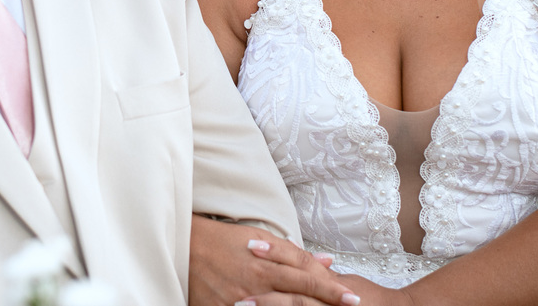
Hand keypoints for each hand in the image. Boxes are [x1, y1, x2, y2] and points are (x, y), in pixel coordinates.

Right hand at [189, 216, 357, 305]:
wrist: (183, 247)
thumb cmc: (223, 240)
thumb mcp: (259, 238)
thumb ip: (292, 252)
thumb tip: (327, 260)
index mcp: (264, 265)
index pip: (305, 279)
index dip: (330, 290)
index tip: (353, 299)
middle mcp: (254, 285)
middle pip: (296, 300)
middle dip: (324, 305)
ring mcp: (238, 302)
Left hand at [234, 243, 423, 305]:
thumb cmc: (369, 297)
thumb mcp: (341, 280)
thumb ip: (318, 270)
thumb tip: (293, 251)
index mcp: (327, 280)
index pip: (297, 261)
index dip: (274, 253)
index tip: (250, 245)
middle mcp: (326, 297)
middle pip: (292, 292)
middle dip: (263, 293)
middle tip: (235, 289)